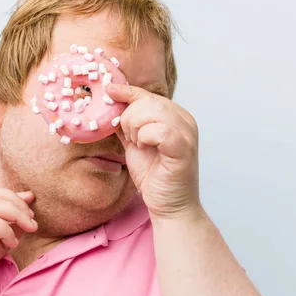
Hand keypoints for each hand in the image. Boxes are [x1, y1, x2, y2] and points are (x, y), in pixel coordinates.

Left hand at [105, 83, 200, 219]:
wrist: (168, 205)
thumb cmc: (154, 176)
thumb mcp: (135, 143)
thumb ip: (126, 123)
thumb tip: (111, 103)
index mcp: (176, 116)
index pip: (149, 94)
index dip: (127, 91)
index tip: (108, 90)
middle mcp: (185, 120)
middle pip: (148, 101)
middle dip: (129, 118)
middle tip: (132, 139)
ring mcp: (187, 133)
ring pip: (152, 111)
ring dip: (136, 129)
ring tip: (140, 145)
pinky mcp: (184, 148)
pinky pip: (159, 130)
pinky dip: (145, 138)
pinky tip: (146, 148)